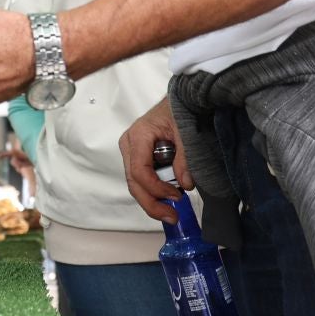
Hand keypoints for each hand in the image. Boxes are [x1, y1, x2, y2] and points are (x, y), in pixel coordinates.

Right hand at [120, 97, 189, 224]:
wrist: (179, 99)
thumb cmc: (179, 109)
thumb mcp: (185, 131)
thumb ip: (185, 158)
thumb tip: (185, 184)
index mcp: (137, 136)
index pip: (140, 171)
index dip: (157, 189)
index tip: (176, 197)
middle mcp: (129, 145)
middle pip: (134, 183)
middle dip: (152, 203)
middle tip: (171, 216)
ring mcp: (131, 151)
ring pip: (136, 184)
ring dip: (154, 198)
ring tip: (173, 208)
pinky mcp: (138, 157)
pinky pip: (142, 178)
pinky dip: (155, 189)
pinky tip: (169, 195)